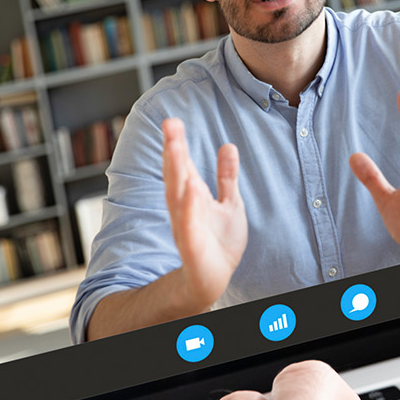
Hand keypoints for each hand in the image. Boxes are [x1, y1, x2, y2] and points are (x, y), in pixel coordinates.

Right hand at [163, 117, 246, 308]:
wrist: (214, 278)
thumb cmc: (219, 242)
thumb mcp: (230, 203)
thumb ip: (227, 177)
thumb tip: (228, 146)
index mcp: (193, 196)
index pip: (183, 165)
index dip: (177, 143)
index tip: (173, 121)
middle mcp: (185, 207)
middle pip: (177, 175)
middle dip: (173, 151)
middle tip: (170, 125)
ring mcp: (186, 226)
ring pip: (178, 196)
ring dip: (176, 172)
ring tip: (176, 148)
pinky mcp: (192, 245)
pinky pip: (188, 225)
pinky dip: (189, 208)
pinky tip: (191, 189)